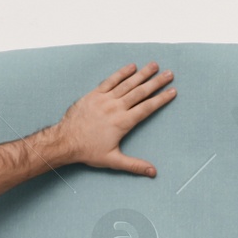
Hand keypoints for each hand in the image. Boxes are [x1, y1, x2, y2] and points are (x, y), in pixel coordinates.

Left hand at [47, 62, 175, 176]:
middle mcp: (116, 107)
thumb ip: (134, 165)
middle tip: (169, 74)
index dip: (161, 99)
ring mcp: (104, 99)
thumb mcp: (113, 160)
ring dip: (142, 74)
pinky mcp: (94, 94)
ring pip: (127, 83)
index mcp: (123, 122)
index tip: (172, 91)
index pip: (147, 108)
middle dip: (156, 83)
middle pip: (140, 92)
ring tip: (154, 65)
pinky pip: (110, 80)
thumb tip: (153, 172)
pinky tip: (131, 66)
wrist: (65, 140)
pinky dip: (121, 73)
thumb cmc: (88, 151)